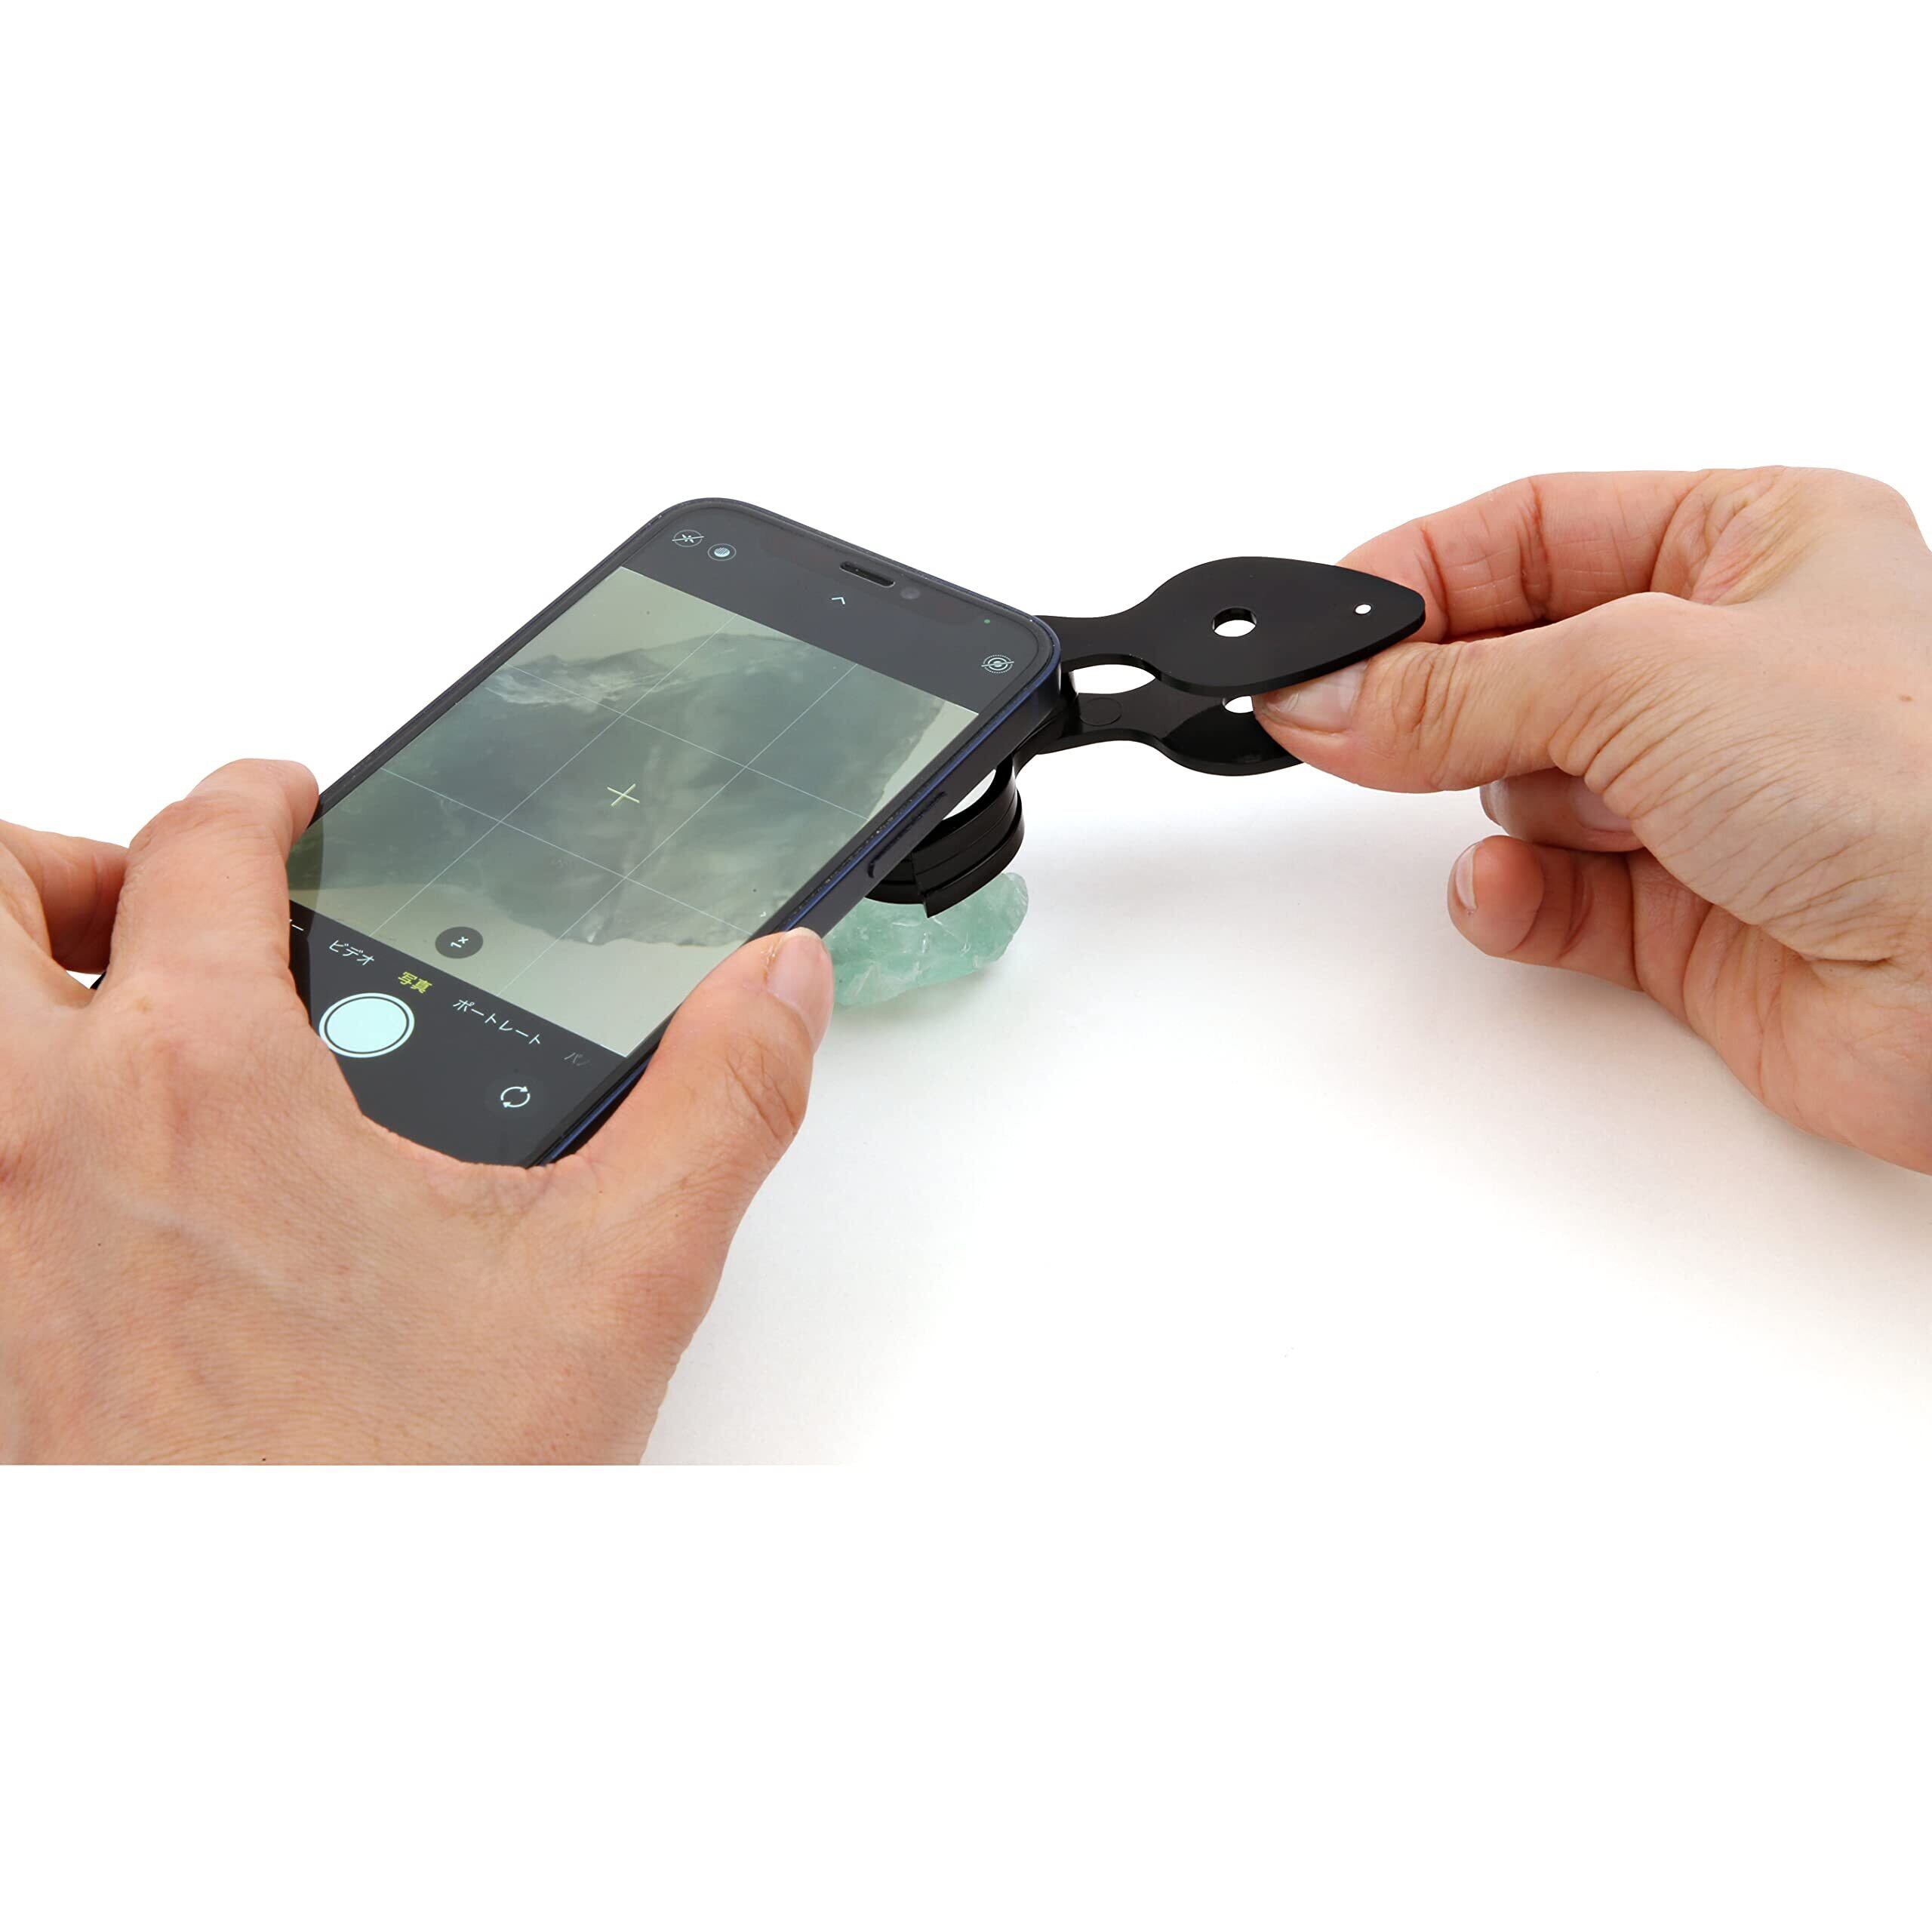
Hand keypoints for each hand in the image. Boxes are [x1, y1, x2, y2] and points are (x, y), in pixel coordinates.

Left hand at [0, 761, 833, 1460]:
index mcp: (204, 1085)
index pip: (197, 850)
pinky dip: (17, 1131)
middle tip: (158, 906)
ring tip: (118, 1024)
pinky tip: (118, 1202)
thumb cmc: (401, 1498)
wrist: (283, 1686)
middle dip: (68, 863)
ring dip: (15, 984)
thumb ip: (716, 1104)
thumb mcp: (610, 1285)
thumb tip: (777, 985)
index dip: (250, 797)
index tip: (279, 804)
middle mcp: (45, 1142)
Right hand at [1256, 468, 1931, 1174]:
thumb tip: (1326, 693)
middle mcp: (1731, 667)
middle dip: (1436, 699)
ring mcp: (1707, 797)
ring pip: (1522, 783)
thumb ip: (1457, 689)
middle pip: (1513, 661)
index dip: (1415, 577)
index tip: (1318, 634)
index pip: (1532, 533)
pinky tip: (1515, 893)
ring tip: (1522, 813)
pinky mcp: (1686, 915)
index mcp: (1754, 545)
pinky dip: (1516, 895)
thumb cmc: (1918, 784)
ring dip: (1497, 802)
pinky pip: (1547, 891)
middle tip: (1340, 721)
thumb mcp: (1644, 675)